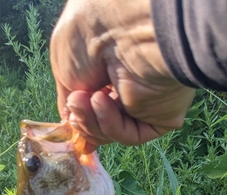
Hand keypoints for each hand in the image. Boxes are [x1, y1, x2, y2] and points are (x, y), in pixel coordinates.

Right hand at [50, 0, 194, 152]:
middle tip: (75, 103)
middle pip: (100, 123)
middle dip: (82, 119)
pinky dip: (111, 125)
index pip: (94, 107)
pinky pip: (131, 135)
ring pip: (112, 132)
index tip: (69, 119)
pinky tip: (102, 102)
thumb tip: (70, 123)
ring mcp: (147, 104)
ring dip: (92, 121)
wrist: (121, 28)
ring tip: (86, 99)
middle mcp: (130, 87)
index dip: (79, 118)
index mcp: (109, 72)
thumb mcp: (65, 69)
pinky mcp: (161, 117)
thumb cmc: (89, 36)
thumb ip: (69, 99)